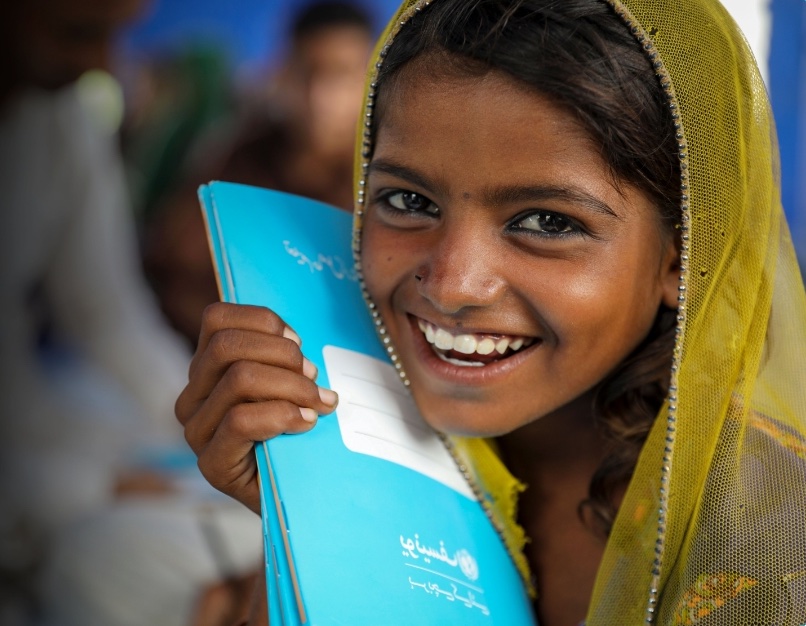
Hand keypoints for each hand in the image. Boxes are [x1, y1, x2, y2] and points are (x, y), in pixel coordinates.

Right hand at [175, 303, 337, 513]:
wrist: (300, 496)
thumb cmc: (297, 433)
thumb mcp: (289, 384)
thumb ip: (281, 357)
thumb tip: (294, 340)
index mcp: (207, 369)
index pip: (216, 318)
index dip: (263, 320)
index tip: (299, 342)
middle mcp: (192, 396)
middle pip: (226, 345)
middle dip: (283, 354)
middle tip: (315, 376)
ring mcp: (197, 431)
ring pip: (239, 378)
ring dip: (292, 385)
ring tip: (320, 402)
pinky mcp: (211, 464)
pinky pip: (241, 420)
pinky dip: (283, 415)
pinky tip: (308, 424)